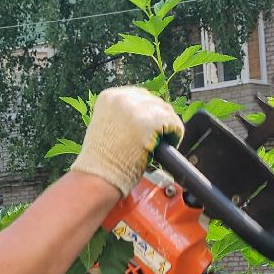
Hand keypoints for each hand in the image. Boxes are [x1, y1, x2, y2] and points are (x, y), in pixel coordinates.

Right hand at [69, 86, 184, 195]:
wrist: (98, 176)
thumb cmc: (102, 160)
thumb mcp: (107, 127)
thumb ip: (124, 116)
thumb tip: (147, 114)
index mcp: (110, 97)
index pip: (141, 96)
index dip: (149, 114)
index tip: (150, 128)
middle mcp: (122, 98)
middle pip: (155, 102)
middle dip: (159, 121)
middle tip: (156, 139)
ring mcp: (136, 109)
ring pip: (166, 112)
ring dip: (167, 128)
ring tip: (160, 144)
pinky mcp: (150, 122)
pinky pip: (174, 124)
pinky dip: (175, 136)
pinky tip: (166, 146)